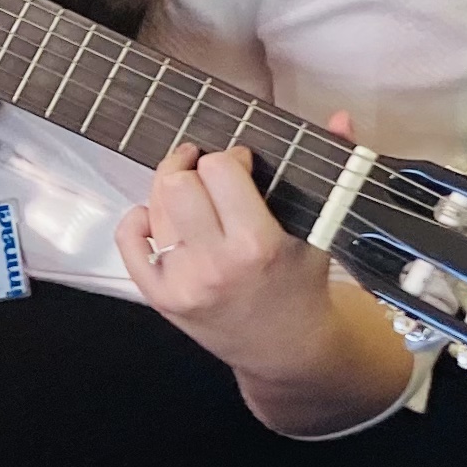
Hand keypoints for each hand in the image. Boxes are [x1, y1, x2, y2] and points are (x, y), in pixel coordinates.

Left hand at [116, 118, 416, 435]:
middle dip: (193, 168)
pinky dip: (139, 220)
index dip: (232, 157)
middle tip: (209, 173)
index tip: (244, 165)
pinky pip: (127, 240)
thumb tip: (339, 116)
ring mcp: (181, 282)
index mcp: (257, 244)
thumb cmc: (304, 286)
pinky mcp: (159, 297)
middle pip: (176, 184)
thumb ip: (333, 171)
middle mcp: (214, 264)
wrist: (287, 350)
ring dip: (171, 191)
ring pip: (153, 206)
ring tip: (195, 197)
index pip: (221, 169)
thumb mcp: (323, 231)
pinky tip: (163, 219)